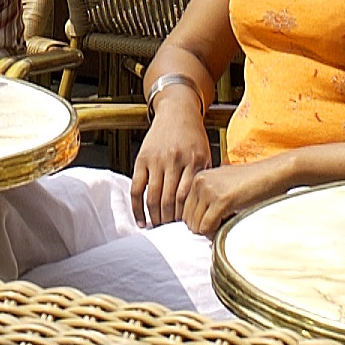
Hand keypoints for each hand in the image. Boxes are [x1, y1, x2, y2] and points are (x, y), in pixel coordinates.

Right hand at [129, 105, 213, 227]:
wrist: (177, 111)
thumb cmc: (194, 137)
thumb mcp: (205, 154)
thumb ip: (204, 179)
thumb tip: (207, 210)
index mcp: (194, 161)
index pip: (188, 197)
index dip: (185, 217)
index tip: (186, 229)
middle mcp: (174, 160)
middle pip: (170, 201)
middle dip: (170, 221)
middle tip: (171, 233)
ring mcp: (156, 159)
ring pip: (153, 197)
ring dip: (155, 217)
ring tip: (158, 229)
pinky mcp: (142, 159)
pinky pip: (136, 188)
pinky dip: (137, 208)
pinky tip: (141, 221)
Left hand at [180, 155, 293, 235]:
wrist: (272, 173)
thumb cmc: (253, 181)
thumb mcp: (223, 185)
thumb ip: (208, 197)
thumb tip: (197, 220)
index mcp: (198, 177)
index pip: (184, 209)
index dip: (197, 220)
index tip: (212, 222)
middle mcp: (199, 181)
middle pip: (187, 218)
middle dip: (202, 227)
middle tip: (219, 225)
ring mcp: (209, 190)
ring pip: (195, 225)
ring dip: (209, 231)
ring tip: (225, 223)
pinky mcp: (221, 200)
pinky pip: (206, 227)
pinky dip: (215, 233)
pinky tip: (228, 223)